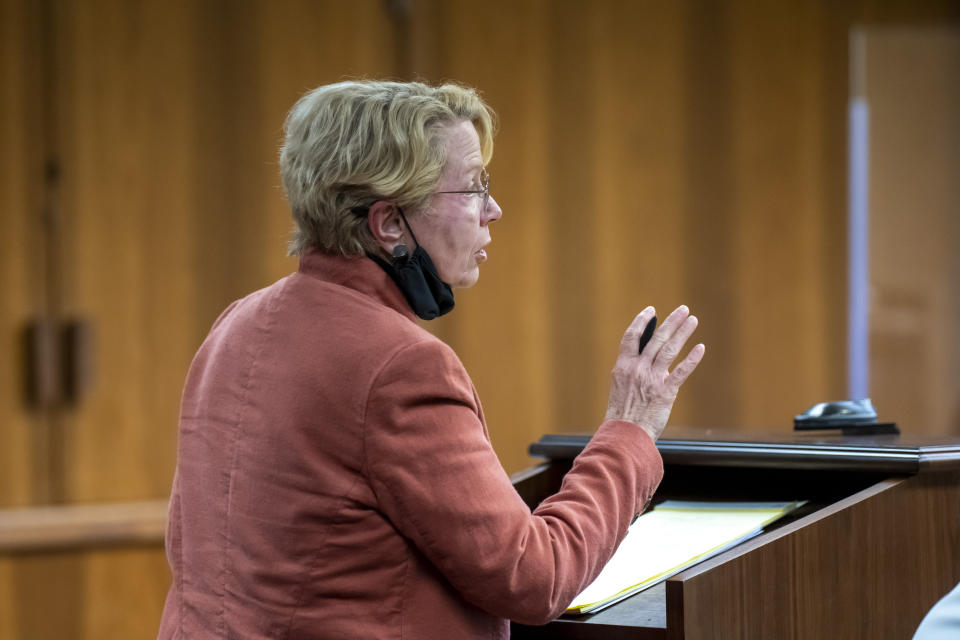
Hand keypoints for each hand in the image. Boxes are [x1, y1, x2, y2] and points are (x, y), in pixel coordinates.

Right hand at [605, 305, 704, 441]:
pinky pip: (681, 372)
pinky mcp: (665, 392)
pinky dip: (691, 359)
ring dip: (682, 332)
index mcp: (623, 366)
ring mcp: (651, 379)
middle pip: (656, 338)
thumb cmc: (623, 412)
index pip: (632, 336)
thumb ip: (632, 368)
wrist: (625, 434)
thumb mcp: (620, 385)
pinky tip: (700, 348)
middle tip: (683, 309)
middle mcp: (637, 369)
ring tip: (692, 320)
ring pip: (669, 349)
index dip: (642, 321)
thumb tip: (646, 353)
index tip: (651, 311)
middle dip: (671, 322)